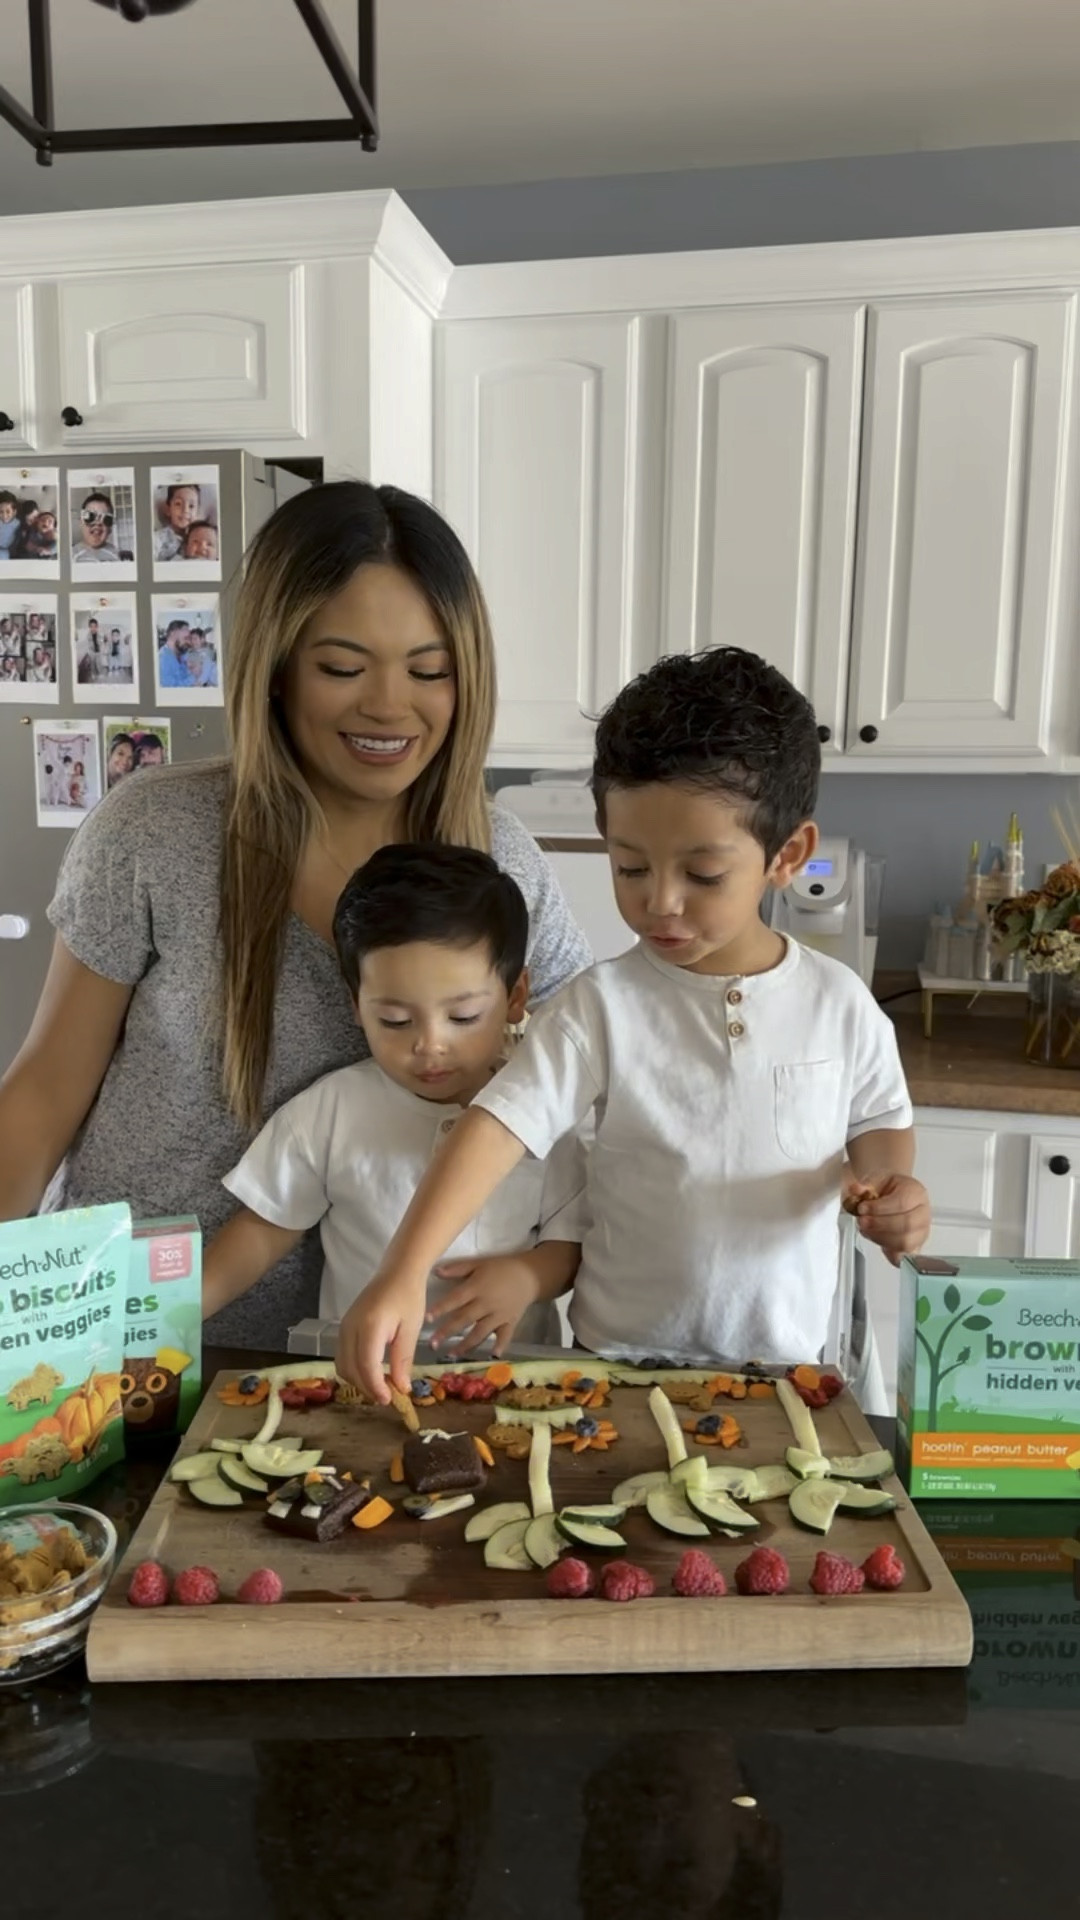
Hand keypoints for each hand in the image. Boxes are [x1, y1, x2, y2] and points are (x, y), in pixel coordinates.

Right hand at [336, 1270, 425, 1402]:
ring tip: (381, 1388)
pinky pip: (342, 1357)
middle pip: (350, 1369)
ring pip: (342, 1366)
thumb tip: (402, 1388)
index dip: (376, 1387)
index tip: (389, 1400)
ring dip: (359, 1381)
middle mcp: (350, 1327)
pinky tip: (372, 1374)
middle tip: (388, 1397)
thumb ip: (403, 1359)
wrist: (396, 1272)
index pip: (366, 1365)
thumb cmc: (408, 1297)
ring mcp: (343, 1328)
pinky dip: (354, 1370)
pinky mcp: (343, 1329)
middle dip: (367, 1388)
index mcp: (369, 1326)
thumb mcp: (411, 1329)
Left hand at [428, 1252, 541, 1356]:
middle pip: (464, 1319)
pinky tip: (492, 1355)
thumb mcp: (478, 1263)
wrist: (529, 1274)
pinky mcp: (510, 1322)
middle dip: (447, 1332)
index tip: (426, 1318)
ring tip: (451, 1354)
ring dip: (465, 1344)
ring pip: (480, 1332)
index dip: (441, 1308)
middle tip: (432, 1344)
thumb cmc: (500, 1268)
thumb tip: (435, 1271)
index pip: (456, 1299)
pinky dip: (500, 1345)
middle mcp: (486, 1303)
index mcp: (477, 1287)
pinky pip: (505, 1336)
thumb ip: (457, 1268)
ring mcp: (499, 1315)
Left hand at [842, 1171, 930, 1266]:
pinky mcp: (915, 1248)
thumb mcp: (876, 1181)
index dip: (879, 1208)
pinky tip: (876, 1239)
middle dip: (879, 1224)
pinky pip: (902, 1256)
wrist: (893, 1196)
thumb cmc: (887, 1190)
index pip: (902, 1203)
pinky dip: (887, 1251)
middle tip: (862, 1221)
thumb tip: (855, 1190)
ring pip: (905, 1242)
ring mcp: (921, 1233)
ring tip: (866, 1229)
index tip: (862, 1208)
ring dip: (880, 1238)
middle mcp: (923, 1213)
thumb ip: (865, 1186)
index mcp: (916, 1192)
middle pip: (907, 1224)